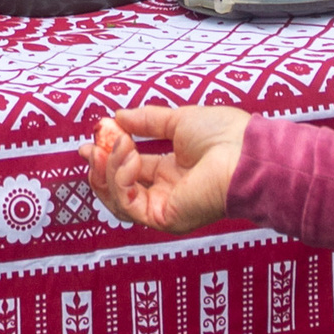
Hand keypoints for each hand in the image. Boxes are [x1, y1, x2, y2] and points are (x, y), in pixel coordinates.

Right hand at [81, 106, 248, 233]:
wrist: (245, 153)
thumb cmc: (225, 135)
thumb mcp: (178, 120)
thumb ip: (146, 121)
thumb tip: (119, 116)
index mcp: (173, 171)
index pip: (131, 168)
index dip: (109, 154)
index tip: (93, 137)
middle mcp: (167, 192)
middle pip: (119, 189)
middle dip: (100, 167)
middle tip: (89, 147)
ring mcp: (165, 207)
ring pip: (119, 200)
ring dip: (110, 170)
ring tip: (117, 145)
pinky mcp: (165, 218)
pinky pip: (130, 205)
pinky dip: (121, 179)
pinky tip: (128, 157)